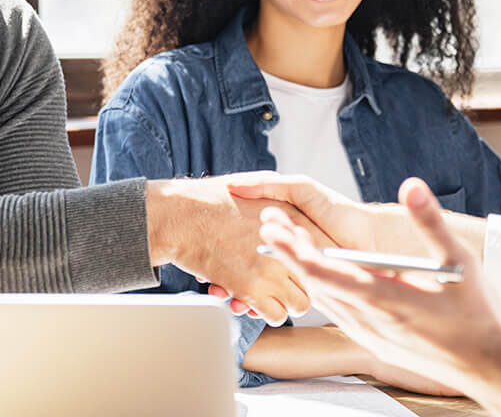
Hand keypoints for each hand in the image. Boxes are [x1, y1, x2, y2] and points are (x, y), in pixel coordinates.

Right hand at [146, 176, 337, 325]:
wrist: (179, 215)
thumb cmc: (207, 200)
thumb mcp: (251, 185)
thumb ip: (274, 195)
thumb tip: (287, 214)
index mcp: (291, 218)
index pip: (321, 249)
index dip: (311, 260)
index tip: (298, 265)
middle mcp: (288, 245)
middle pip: (315, 278)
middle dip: (300, 284)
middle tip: (283, 283)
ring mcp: (271, 269)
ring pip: (300, 303)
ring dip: (285, 302)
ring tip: (267, 296)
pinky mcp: (251, 289)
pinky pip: (276, 315)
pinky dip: (266, 313)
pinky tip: (252, 302)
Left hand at [256, 178, 500, 392]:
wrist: (487, 365)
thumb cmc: (476, 313)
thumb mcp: (458, 261)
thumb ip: (431, 222)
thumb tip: (412, 185)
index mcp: (383, 297)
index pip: (323, 274)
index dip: (293, 251)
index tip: (272, 229)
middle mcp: (367, 318)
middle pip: (314, 282)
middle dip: (289, 252)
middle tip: (269, 225)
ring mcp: (367, 332)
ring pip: (320, 298)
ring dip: (301, 270)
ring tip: (286, 241)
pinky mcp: (371, 341)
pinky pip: (333, 312)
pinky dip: (318, 289)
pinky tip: (315, 275)